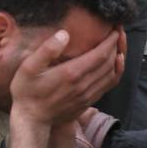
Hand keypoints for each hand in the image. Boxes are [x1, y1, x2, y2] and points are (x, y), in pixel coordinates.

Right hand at [10, 27, 126, 125]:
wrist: (32, 120)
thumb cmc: (27, 92)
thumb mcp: (28, 67)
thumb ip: (46, 50)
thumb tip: (64, 34)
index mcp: (71, 73)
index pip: (100, 55)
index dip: (110, 41)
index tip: (115, 28)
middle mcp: (84, 85)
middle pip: (109, 63)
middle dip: (117, 46)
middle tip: (119, 32)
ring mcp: (88, 95)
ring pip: (112, 75)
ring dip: (118, 58)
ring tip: (119, 45)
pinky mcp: (88, 102)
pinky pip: (108, 86)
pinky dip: (116, 73)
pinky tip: (115, 65)